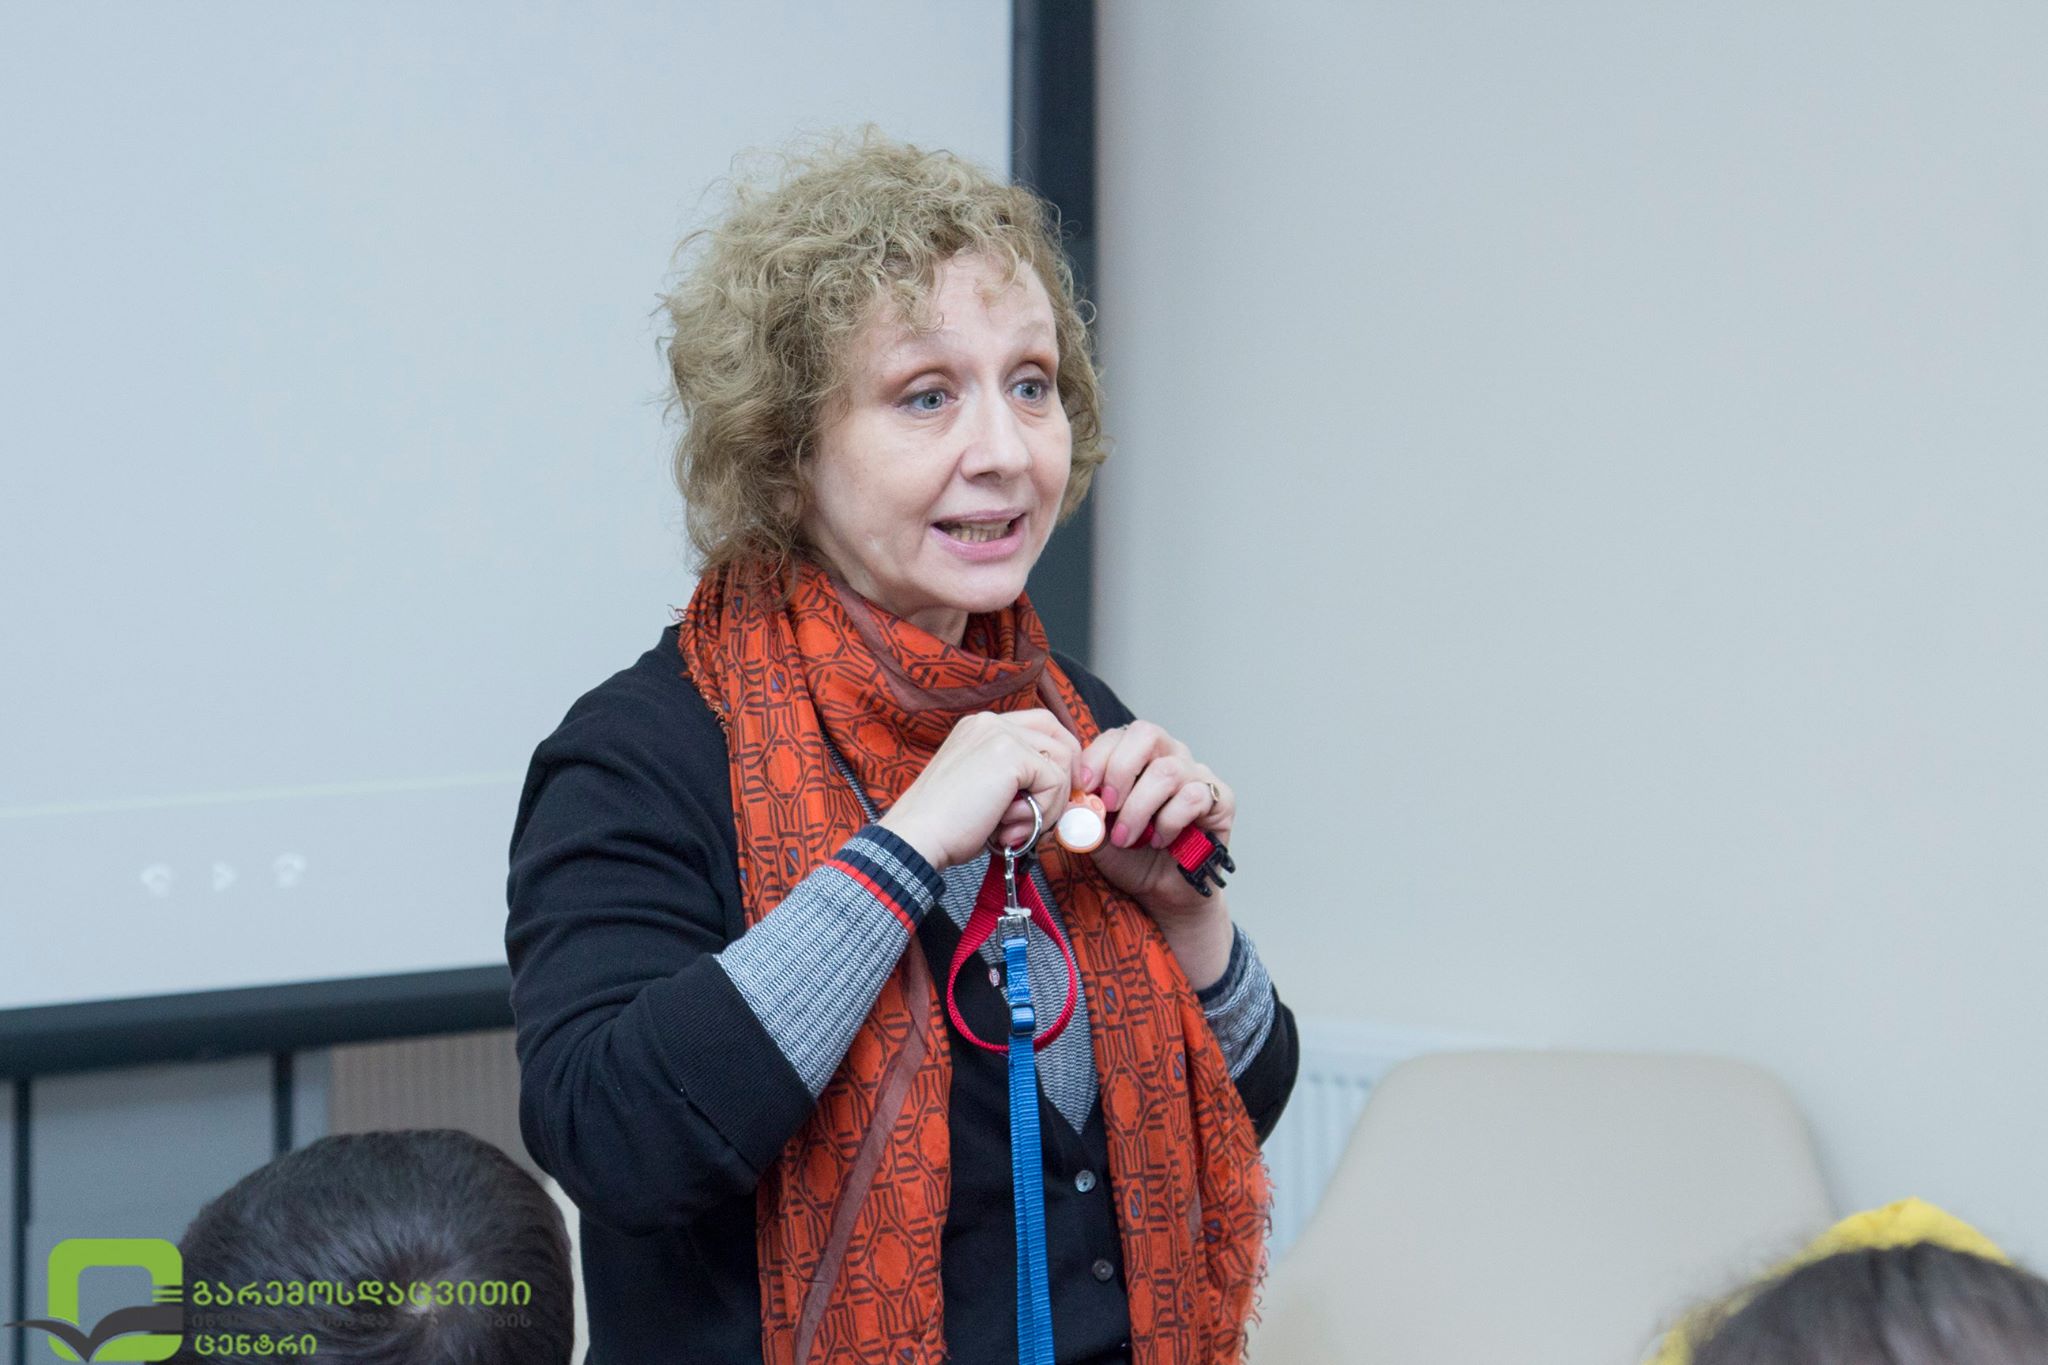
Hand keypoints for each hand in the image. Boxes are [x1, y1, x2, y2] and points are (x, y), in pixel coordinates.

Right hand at [878, 710, 1079, 870]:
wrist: (918, 837)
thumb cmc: (946, 826)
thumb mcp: (983, 789)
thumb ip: (1015, 780)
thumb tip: (1058, 789)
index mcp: (980, 728)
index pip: (1040, 726)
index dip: (1057, 760)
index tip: (1056, 795)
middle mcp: (990, 722)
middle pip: (1057, 735)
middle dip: (1065, 778)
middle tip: (1048, 816)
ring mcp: (1000, 734)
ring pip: (1061, 761)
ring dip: (1049, 804)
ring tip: (1016, 828)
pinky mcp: (1010, 754)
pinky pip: (1054, 782)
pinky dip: (1044, 812)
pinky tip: (1011, 829)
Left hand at [1078, 721, 1234, 921]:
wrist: (1161, 892)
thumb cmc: (1130, 856)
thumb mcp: (1095, 832)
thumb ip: (1083, 811)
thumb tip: (1074, 796)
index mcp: (1137, 756)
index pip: (1118, 735)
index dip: (1097, 757)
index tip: (1084, 788)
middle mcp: (1169, 756)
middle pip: (1147, 734)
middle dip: (1120, 770)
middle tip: (1107, 805)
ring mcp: (1197, 775)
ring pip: (1167, 771)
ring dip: (1139, 808)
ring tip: (1126, 838)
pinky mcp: (1220, 799)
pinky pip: (1194, 797)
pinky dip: (1169, 822)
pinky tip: (1160, 841)